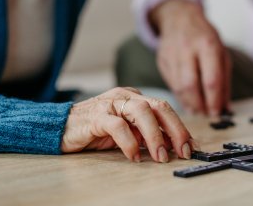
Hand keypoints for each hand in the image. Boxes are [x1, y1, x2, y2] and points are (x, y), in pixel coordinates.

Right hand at [61, 87, 200, 161]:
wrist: (60, 128)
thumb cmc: (95, 130)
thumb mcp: (127, 132)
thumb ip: (147, 135)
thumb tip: (173, 146)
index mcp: (135, 97)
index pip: (164, 109)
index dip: (181, 128)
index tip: (192, 146)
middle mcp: (126, 96)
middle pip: (159, 106)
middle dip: (175, 129)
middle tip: (183, 151)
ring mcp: (111, 103)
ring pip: (141, 112)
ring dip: (155, 136)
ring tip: (161, 156)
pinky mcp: (96, 116)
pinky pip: (117, 126)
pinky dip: (129, 142)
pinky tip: (134, 156)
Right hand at [149, 0, 231, 115]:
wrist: (179, 17)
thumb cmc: (205, 37)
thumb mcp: (221, 52)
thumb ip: (224, 81)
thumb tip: (227, 108)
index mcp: (208, 45)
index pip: (211, 80)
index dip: (214, 100)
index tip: (217, 112)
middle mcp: (188, 49)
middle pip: (191, 86)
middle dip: (199, 105)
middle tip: (206, 114)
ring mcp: (172, 54)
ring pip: (178, 87)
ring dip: (189, 103)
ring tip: (197, 110)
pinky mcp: (161, 60)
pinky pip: (170, 84)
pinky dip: (179, 95)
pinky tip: (187, 99)